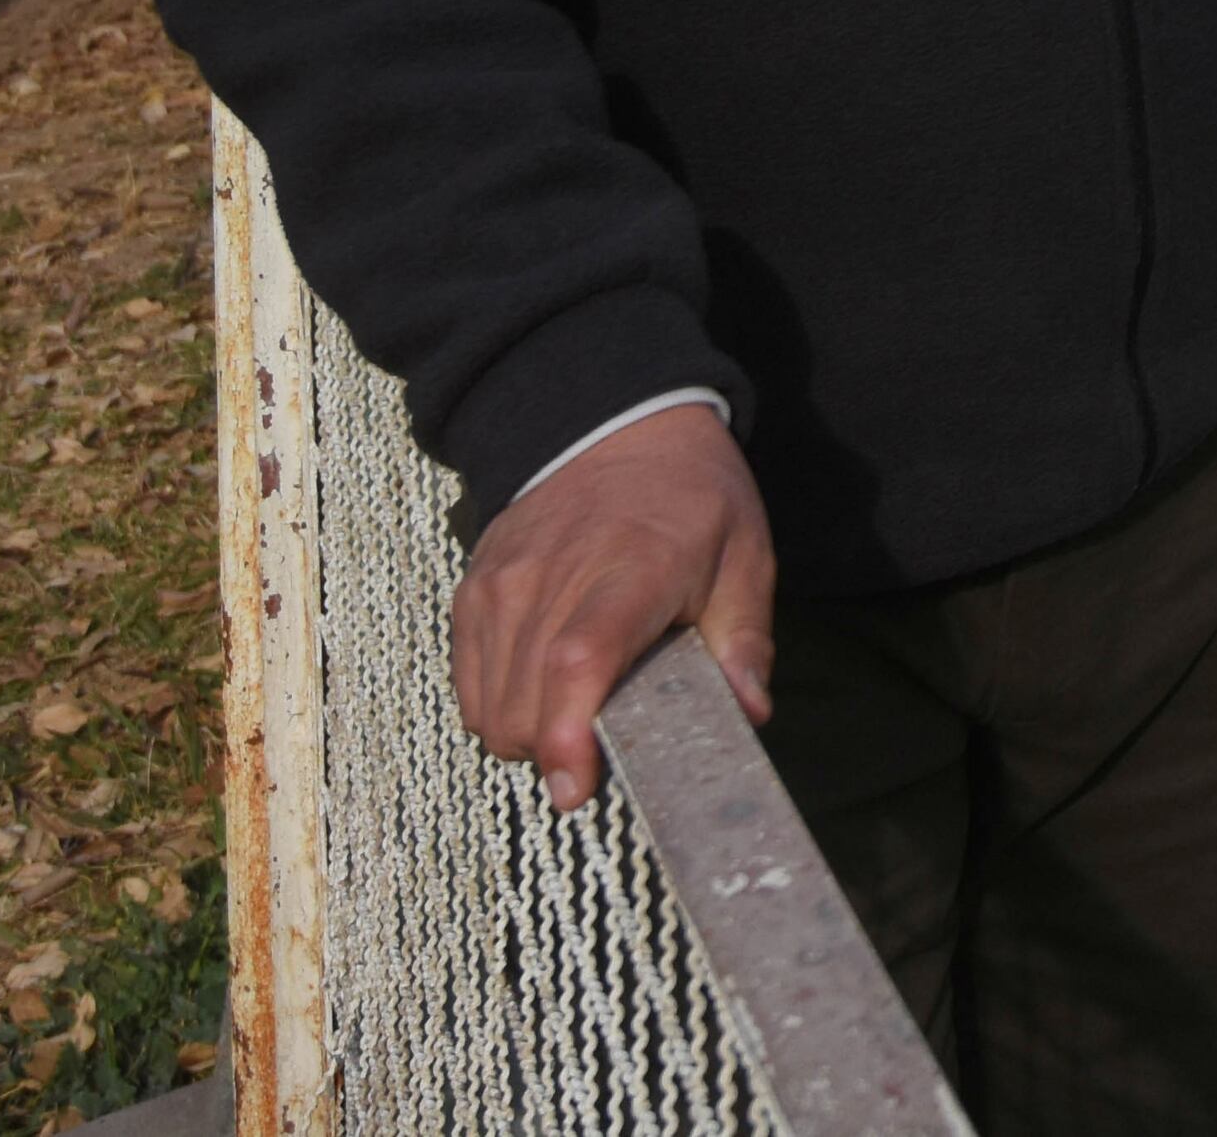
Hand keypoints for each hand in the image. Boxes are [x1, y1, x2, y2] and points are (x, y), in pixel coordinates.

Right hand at [449, 404, 776, 806]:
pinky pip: (468, 684)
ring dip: (529, 735)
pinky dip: (501, 707)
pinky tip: (545, 691)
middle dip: (559, 754)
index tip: (577, 788)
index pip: (579, 660)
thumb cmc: (693, 499)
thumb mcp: (744, 557)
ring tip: (580, 715)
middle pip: (523, 703)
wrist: (620, 427)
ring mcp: (501, 585)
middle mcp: (551, 578)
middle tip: (608, 746)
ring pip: (489, 706)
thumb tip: (748, 714)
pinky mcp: (473, 591)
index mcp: (631, 568)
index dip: (566, 735)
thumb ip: (744, 641)